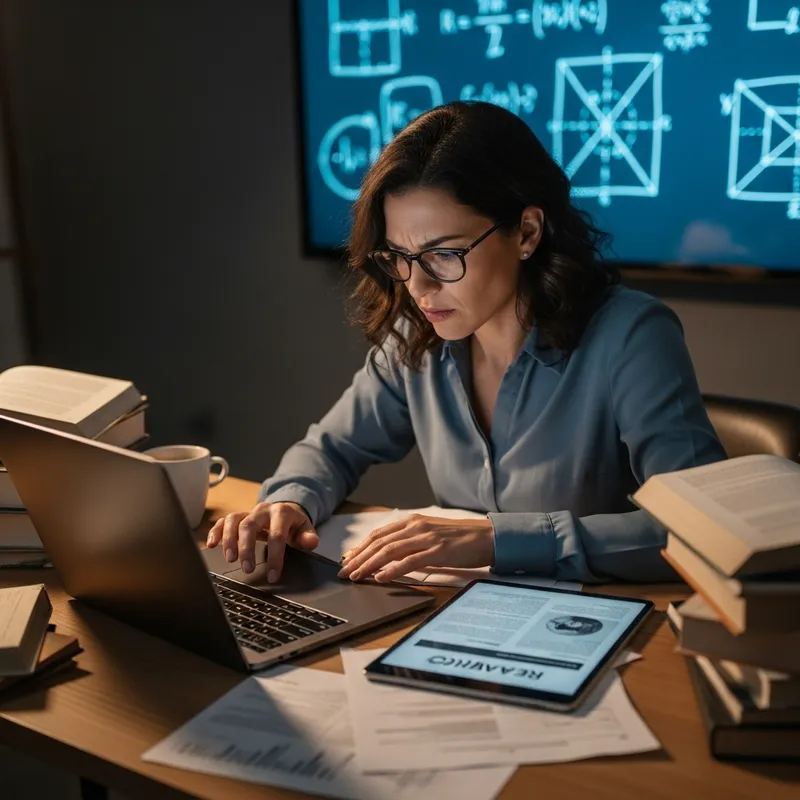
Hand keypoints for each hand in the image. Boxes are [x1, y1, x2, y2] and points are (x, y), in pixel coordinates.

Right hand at [206, 501, 318, 581]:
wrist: (286, 510)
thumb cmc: (294, 524)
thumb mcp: (305, 530)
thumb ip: (308, 537)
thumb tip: (311, 542)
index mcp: (282, 513)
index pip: (277, 535)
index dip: (275, 556)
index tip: (273, 576)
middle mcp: (263, 510)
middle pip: (249, 525)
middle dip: (247, 548)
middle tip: (247, 569)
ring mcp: (249, 512)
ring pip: (234, 520)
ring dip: (229, 540)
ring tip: (229, 559)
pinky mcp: (238, 517)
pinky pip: (223, 521)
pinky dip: (215, 531)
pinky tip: (211, 545)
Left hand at [337, 514, 494, 582]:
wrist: (487, 536)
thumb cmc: (459, 538)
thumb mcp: (430, 534)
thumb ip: (410, 541)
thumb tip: (387, 556)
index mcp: (412, 522)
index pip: (379, 534)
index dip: (361, 548)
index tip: (347, 560)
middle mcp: (416, 527)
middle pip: (379, 543)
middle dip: (359, 558)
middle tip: (345, 572)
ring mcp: (426, 538)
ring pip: (390, 551)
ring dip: (370, 565)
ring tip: (357, 576)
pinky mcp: (437, 551)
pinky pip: (410, 561)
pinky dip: (393, 570)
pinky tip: (382, 578)